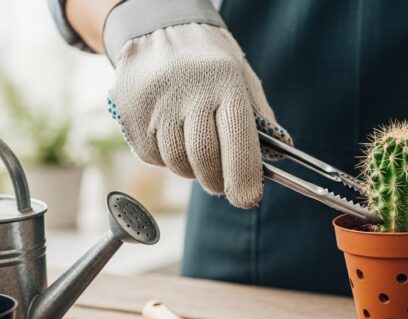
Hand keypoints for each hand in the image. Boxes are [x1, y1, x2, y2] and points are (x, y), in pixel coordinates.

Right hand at [104, 0, 290, 207]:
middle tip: (222, 183)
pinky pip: (152, 157)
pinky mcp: (128, 112)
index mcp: (226, 83)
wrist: (160, 30)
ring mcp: (155, 103)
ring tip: (196, 151)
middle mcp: (189, 92)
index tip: (247, 198)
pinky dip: (166, 158)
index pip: (237, 140)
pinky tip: (172, 137)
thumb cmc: (212, 64)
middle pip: (204, 159)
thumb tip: (279, 159)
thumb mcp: (245, 80)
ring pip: (176, 163)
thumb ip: (262, 120)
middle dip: (217, 181)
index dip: (244, 177)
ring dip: (191, 169)